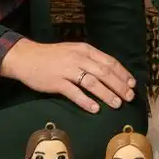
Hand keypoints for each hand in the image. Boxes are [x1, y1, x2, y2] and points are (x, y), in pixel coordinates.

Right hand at [0, 39, 135, 113]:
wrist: (26, 57)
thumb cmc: (52, 56)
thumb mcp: (74, 51)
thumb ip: (90, 60)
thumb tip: (110, 73)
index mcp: (85, 50)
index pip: (109, 61)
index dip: (122, 73)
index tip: (132, 84)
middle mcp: (79, 58)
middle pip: (104, 73)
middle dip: (119, 86)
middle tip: (129, 97)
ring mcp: (67, 70)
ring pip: (92, 83)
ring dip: (107, 94)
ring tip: (117, 104)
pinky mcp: (56, 82)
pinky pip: (74, 93)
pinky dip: (86, 101)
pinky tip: (95, 108)